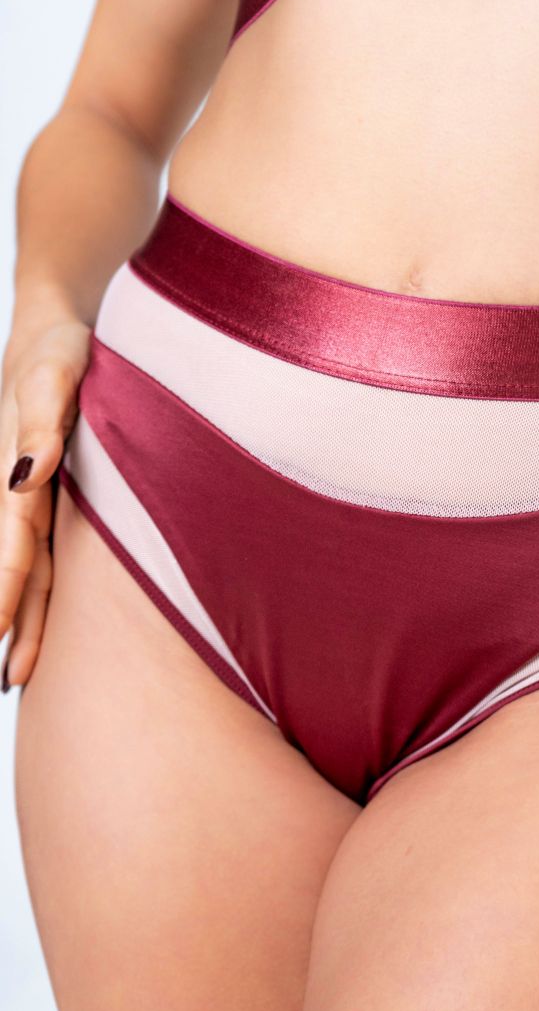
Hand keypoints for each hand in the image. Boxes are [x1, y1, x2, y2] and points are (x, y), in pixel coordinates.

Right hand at [0, 312, 90, 691]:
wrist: (55, 329)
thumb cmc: (59, 350)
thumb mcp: (55, 374)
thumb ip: (44, 421)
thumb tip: (25, 475)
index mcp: (20, 473)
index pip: (14, 542)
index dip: (6, 587)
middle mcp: (22, 494)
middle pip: (20, 568)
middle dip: (14, 623)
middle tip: (10, 681)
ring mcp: (35, 499)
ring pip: (34, 569)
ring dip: (25, 619)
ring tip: (17, 674)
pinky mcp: (51, 496)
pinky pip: (44, 553)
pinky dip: (37, 589)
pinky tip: (35, 623)